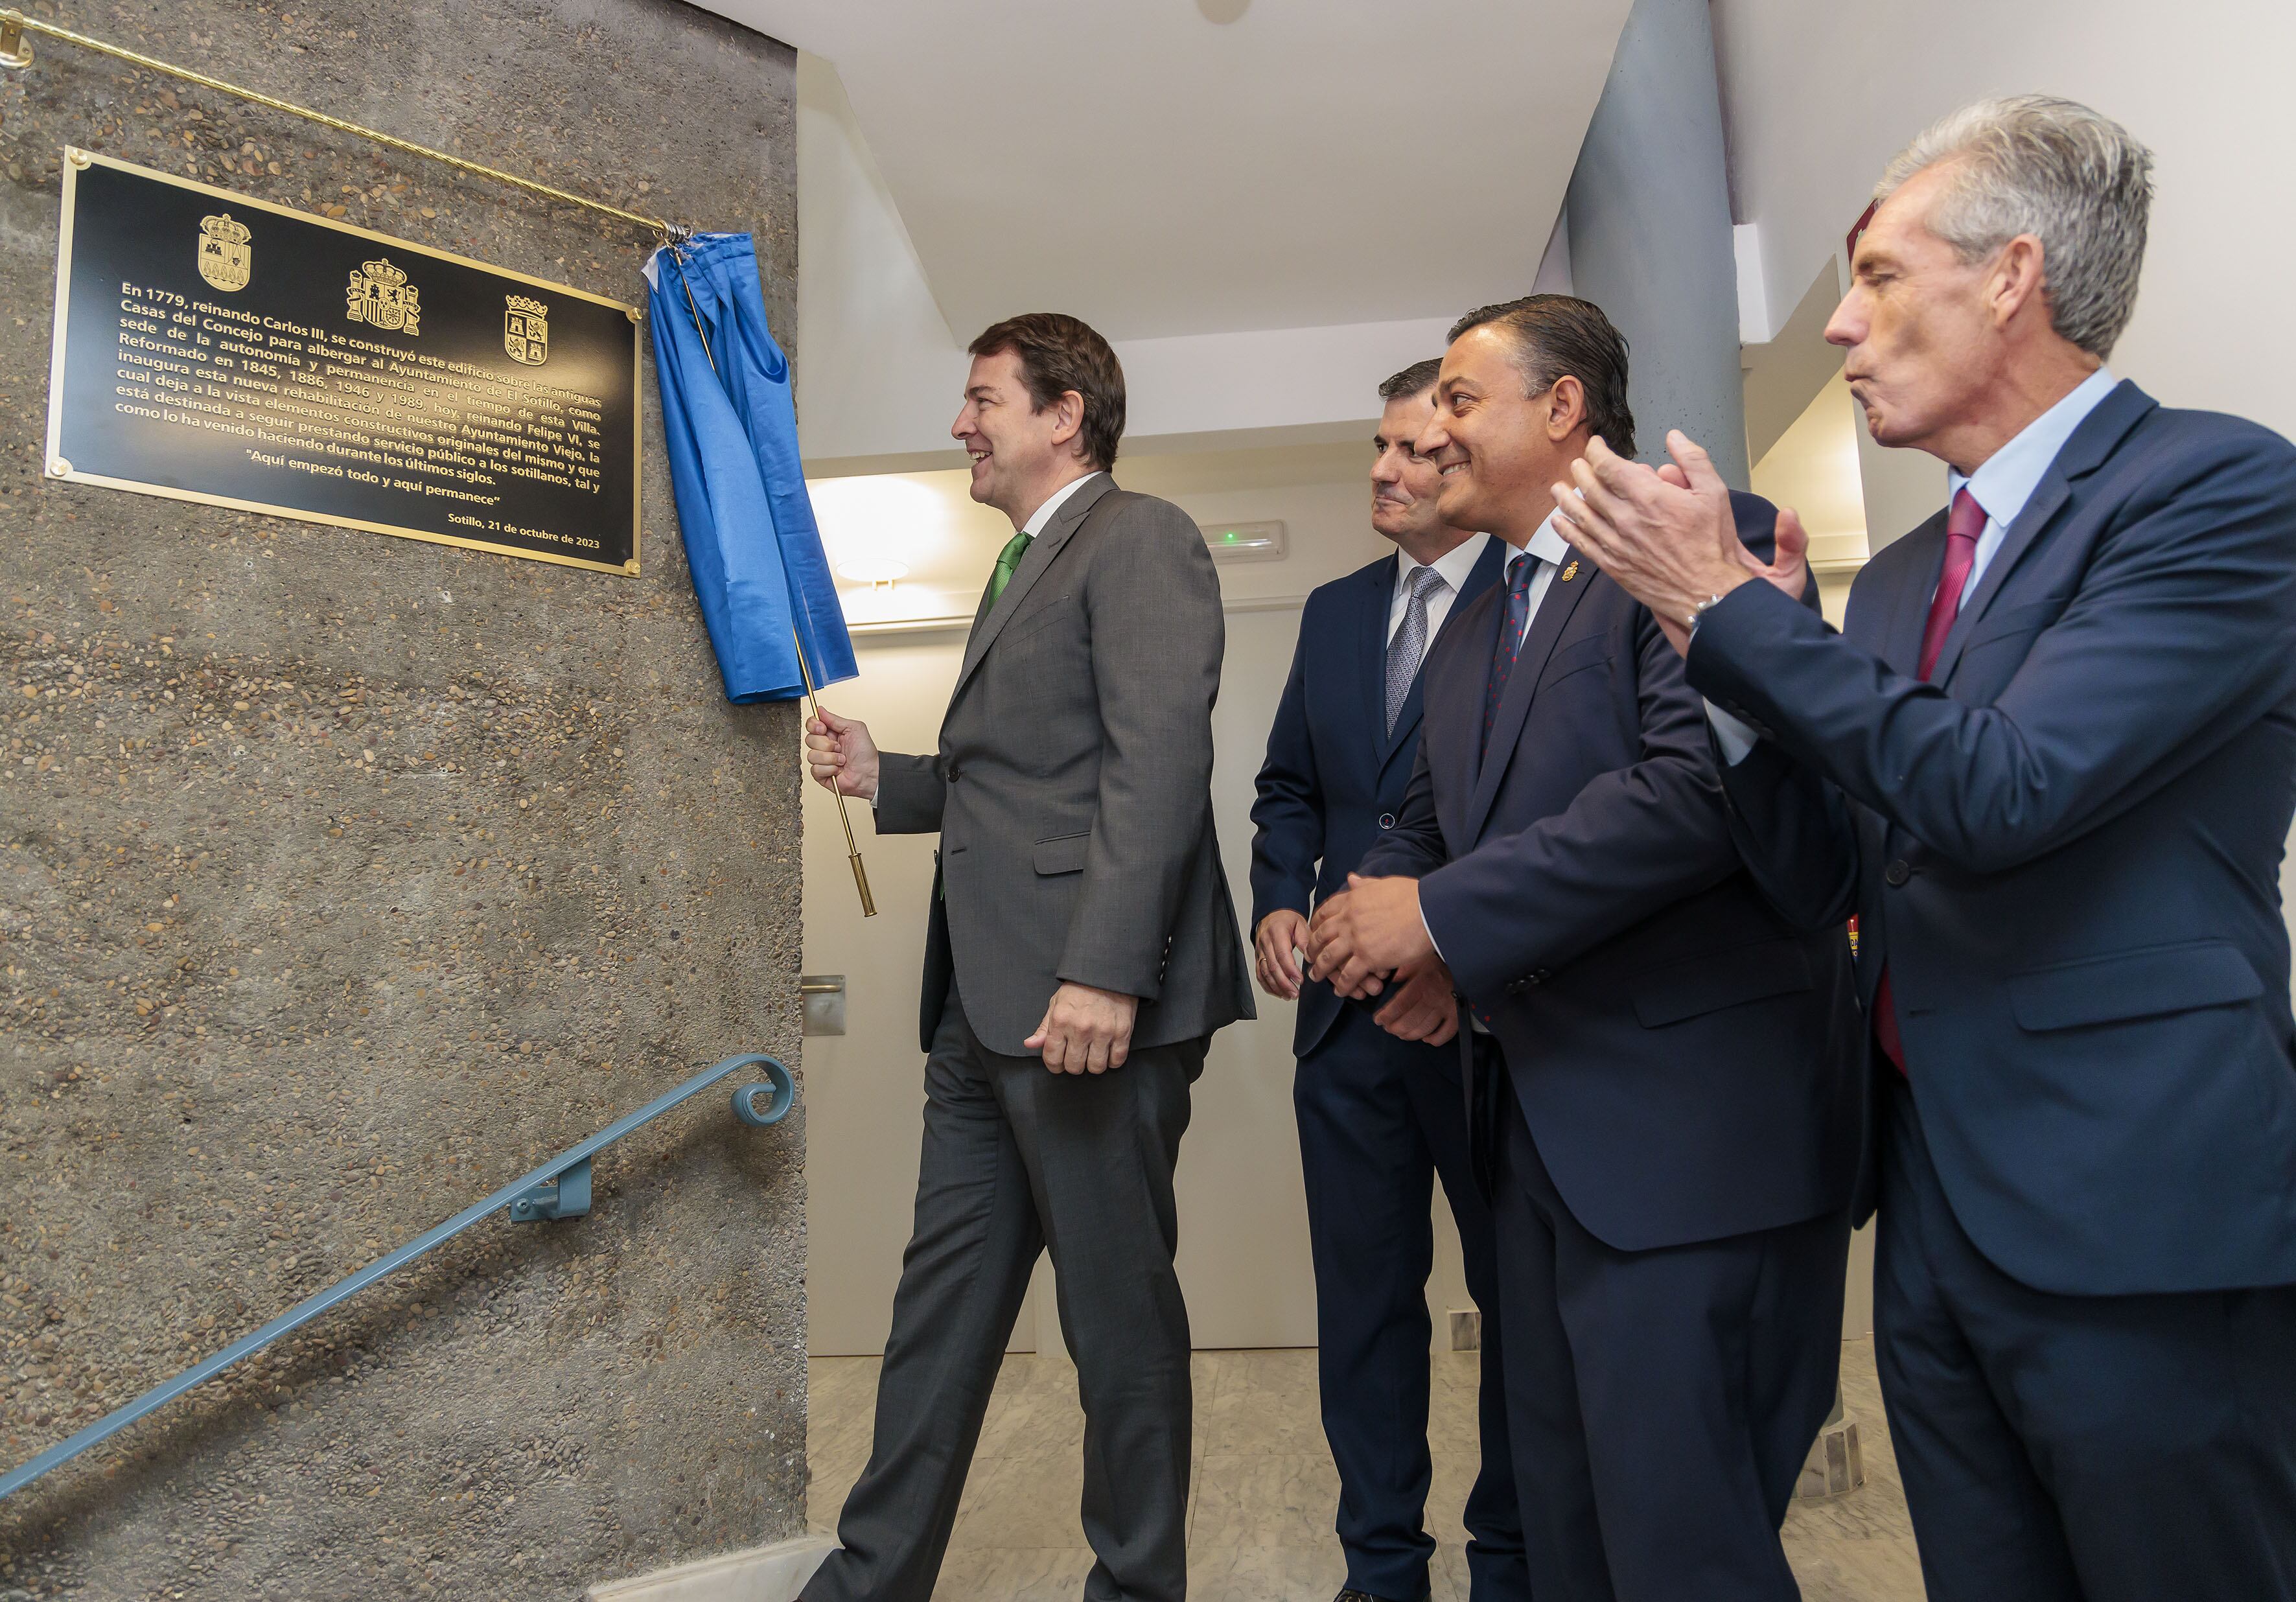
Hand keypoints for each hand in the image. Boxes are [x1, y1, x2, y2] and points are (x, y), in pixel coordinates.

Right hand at [805, 706, 879, 799]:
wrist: (870, 772)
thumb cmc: (866, 752)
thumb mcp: (854, 728)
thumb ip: (835, 719)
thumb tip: (820, 709)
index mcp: (830, 733)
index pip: (811, 725)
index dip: (814, 726)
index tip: (822, 729)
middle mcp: (824, 746)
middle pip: (809, 739)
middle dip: (826, 744)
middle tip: (839, 747)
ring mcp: (821, 760)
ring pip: (811, 755)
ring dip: (830, 758)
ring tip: (842, 760)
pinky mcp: (821, 774)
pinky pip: (815, 769)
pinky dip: (830, 769)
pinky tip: (838, 769)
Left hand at [1025, 982, 1138, 1074]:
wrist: (1107, 972)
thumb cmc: (1080, 989)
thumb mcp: (1056, 1004)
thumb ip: (1044, 1028)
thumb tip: (1030, 1044)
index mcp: (1061, 1021)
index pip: (1052, 1058)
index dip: (1054, 1065)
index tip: (1059, 1062)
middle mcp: (1081, 1029)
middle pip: (1074, 1067)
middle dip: (1074, 1065)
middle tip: (1077, 1055)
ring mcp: (1103, 1032)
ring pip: (1096, 1067)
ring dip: (1094, 1064)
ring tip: (1094, 1053)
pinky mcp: (1122, 1033)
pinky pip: (1117, 1061)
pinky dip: (1113, 1061)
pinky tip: (1108, 1051)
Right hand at [1254, 909, 1309, 999]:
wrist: (1273, 914)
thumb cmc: (1287, 919)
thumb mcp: (1301, 924)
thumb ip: (1305, 940)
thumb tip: (1311, 957)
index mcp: (1276, 932)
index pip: (1282, 954)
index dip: (1290, 970)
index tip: (1300, 980)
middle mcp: (1265, 942)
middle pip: (1272, 967)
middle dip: (1284, 983)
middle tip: (1295, 993)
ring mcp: (1260, 951)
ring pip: (1264, 973)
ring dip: (1276, 987)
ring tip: (1289, 995)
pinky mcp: (1258, 957)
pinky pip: (1260, 974)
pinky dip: (1268, 985)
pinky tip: (1278, 992)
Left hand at [1305, 873, 1434, 999]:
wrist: (1428, 910)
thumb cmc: (1413, 897)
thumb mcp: (1384, 884)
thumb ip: (1364, 884)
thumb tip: (1351, 878)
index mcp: (1352, 900)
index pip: (1325, 912)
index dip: (1316, 924)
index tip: (1314, 932)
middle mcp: (1349, 919)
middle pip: (1321, 936)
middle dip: (1313, 948)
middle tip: (1310, 957)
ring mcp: (1356, 939)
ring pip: (1329, 957)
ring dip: (1321, 969)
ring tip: (1316, 977)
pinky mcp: (1368, 957)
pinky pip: (1349, 975)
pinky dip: (1342, 985)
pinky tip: (1340, 991)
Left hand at [1374, 957, 1458, 1045]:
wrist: (1465, 966)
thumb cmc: (1439, 965)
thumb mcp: (1418, 960)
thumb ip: (1403, 970)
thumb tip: (1389, 980)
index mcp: (1422, 983)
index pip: (1399, 1005)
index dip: (1386, 1016)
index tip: (1378, 1020)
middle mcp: (1434, 997)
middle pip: (1409, 1021)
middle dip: (1395, 1028)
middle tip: (1388, 1028)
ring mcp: (1446, 1008)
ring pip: (1424, 1029)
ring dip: (1409, 1035)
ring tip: (1402, 1033)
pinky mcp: (1457, 1016)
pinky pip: (1445, 1034)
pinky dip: (1434, 1039)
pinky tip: (1426, 1037)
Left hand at [1549, 431, 1809, 654]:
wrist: (1707, 590)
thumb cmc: (1712, 544)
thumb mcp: (1714, 492)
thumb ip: (1693, 459)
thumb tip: (1675, 437)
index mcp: (1648, 496)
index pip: (1608, 466)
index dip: (1596, 451)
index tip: (1596, 446)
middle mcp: (1626, 518)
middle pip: (1589, 487)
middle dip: (1580, 471)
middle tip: (1578, 464)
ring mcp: (1616, 543)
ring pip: (1580, 514)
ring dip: (1566, 498)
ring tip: (1558, 488)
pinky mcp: (1613, 564)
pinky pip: (1582, 544)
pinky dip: (1567, 530)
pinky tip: (1558, 521)